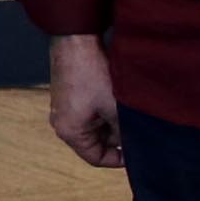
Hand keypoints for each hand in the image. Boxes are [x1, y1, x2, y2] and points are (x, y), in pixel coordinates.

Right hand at [46, 32, 125, 169]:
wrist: (75, 40)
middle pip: (95, 143)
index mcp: (70, 132)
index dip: (119, 160)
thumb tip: (135, 144)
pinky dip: (104, 111)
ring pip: (94, 127)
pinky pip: (89, 113)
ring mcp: (63, 110)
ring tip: (127, 110)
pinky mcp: (68, 97)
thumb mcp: (114, 107)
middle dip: (117, 137)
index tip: (137, 152)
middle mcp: (62, 124)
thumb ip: (124, 131)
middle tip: (137, 127)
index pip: (96, 158)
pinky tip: (117, 99)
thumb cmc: (92, 74)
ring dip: (112, 122)